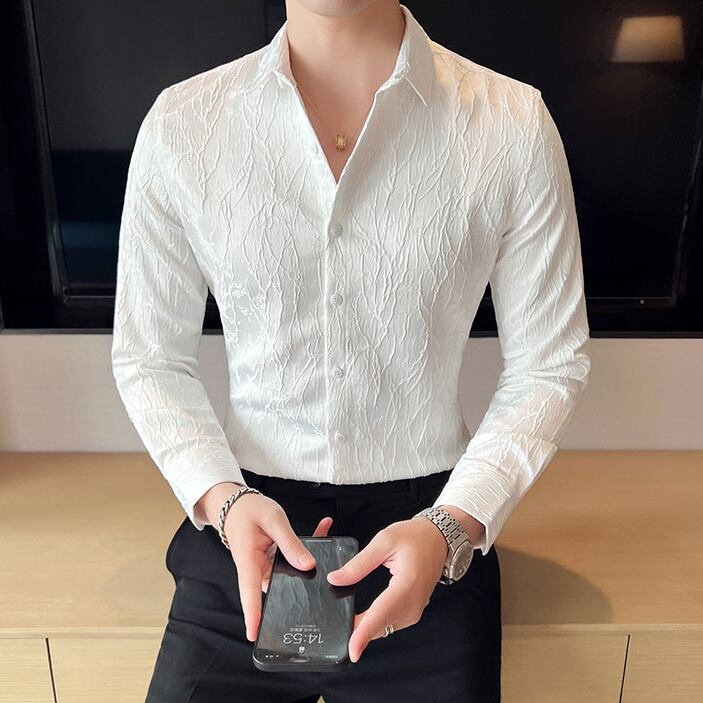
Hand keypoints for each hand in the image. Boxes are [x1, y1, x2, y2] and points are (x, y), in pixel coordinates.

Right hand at [222, 491, 332, 641]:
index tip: (256, 634)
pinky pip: (290, 564)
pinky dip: (305, 550)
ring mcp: (264, 569)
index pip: (250, 593)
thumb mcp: (273, 520)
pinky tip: (323, 530)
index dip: (254, 615)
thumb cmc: (249, 510)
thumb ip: (291, 543)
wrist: (237, 504)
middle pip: (276, 592)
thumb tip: (308, 566)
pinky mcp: (272, 564)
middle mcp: (256, 570)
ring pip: (288, 577)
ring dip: (307, 564)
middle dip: (300, 593)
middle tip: (325, 588)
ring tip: (328, 544)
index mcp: (249, 561)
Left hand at [326, 517, 447, 662]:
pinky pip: (390, 623)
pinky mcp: (412, 611)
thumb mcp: (383, 541)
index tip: (352, 651)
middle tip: (336, 628)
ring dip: (365, 627)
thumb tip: (336, 579)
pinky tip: (362, 619)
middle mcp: (413, 603)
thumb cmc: (415, 537)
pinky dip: (375, 622)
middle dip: (357, 631)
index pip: (381, 614)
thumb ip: (359, 563)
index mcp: (407, 584)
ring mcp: (415, 610)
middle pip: (381, 625)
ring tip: (346, 621)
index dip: (364, 634)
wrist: (438, 539)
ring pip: (384, 627)